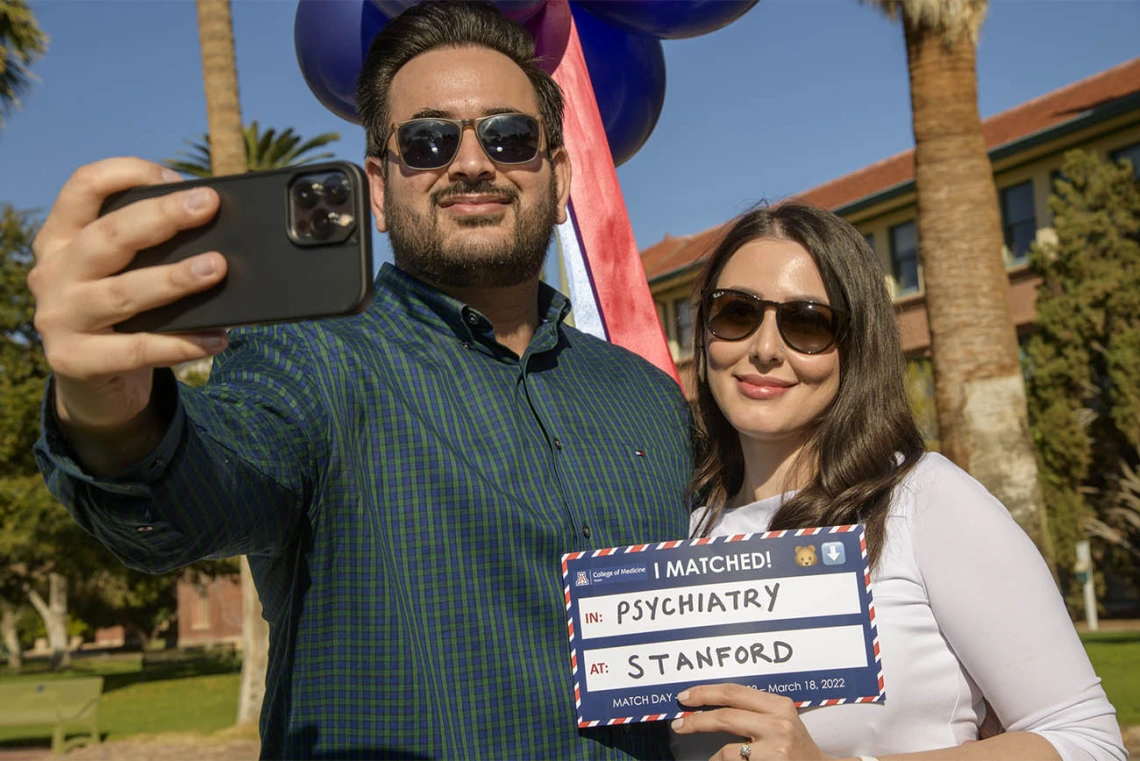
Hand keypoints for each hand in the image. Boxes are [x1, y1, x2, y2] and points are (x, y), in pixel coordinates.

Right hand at [28, 157, 228, 430]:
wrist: (94, 384)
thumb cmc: (121, 315)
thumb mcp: (123, 273)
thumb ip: (150, 250)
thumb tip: (216, 232)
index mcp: (61, 239)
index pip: (83, 187)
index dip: (127, 172)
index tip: (177, 177)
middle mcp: (52, 273)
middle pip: (107, 236)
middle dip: (161, 217)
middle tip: (208, 205)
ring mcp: (59, 318)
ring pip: (122, 293)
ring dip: (174, 279)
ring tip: (218, 268)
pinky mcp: (74, 360)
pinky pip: (135, 350)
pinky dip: (181, 344)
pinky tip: (217, 338)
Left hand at [671, 683, 831, 760]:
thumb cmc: (794, 746)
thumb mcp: (780, 720)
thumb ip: (752, 709)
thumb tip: (709, 703)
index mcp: (779, 705)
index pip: (733, 692)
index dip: (704, 693)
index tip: (685, 697)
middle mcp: (778, 724)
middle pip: (725, 716)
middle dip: (696, 721)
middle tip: (679, 725)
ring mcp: (775, 749)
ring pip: (727, 751)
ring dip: (713, 757)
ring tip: (713, 759)